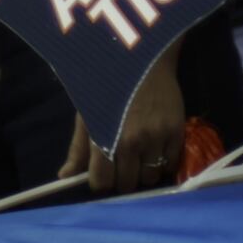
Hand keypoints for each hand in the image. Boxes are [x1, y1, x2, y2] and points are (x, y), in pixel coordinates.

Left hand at [66, 52, 192, 195]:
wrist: (142, 58)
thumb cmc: (107, 84)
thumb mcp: (87, 113)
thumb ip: (78, 148)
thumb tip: (66, 177)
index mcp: (104, 137)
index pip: (102, 182)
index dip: (100, 182)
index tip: (103, 174)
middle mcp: (131, 142)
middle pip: (127, 184)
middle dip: (122, 179)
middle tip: (122, 164)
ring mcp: (156, 138)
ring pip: (150, 178)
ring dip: (143, 172)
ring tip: (140, 157)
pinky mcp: (176, 132)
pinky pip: (170, 165)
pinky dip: (163, 163)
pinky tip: (155, 149)